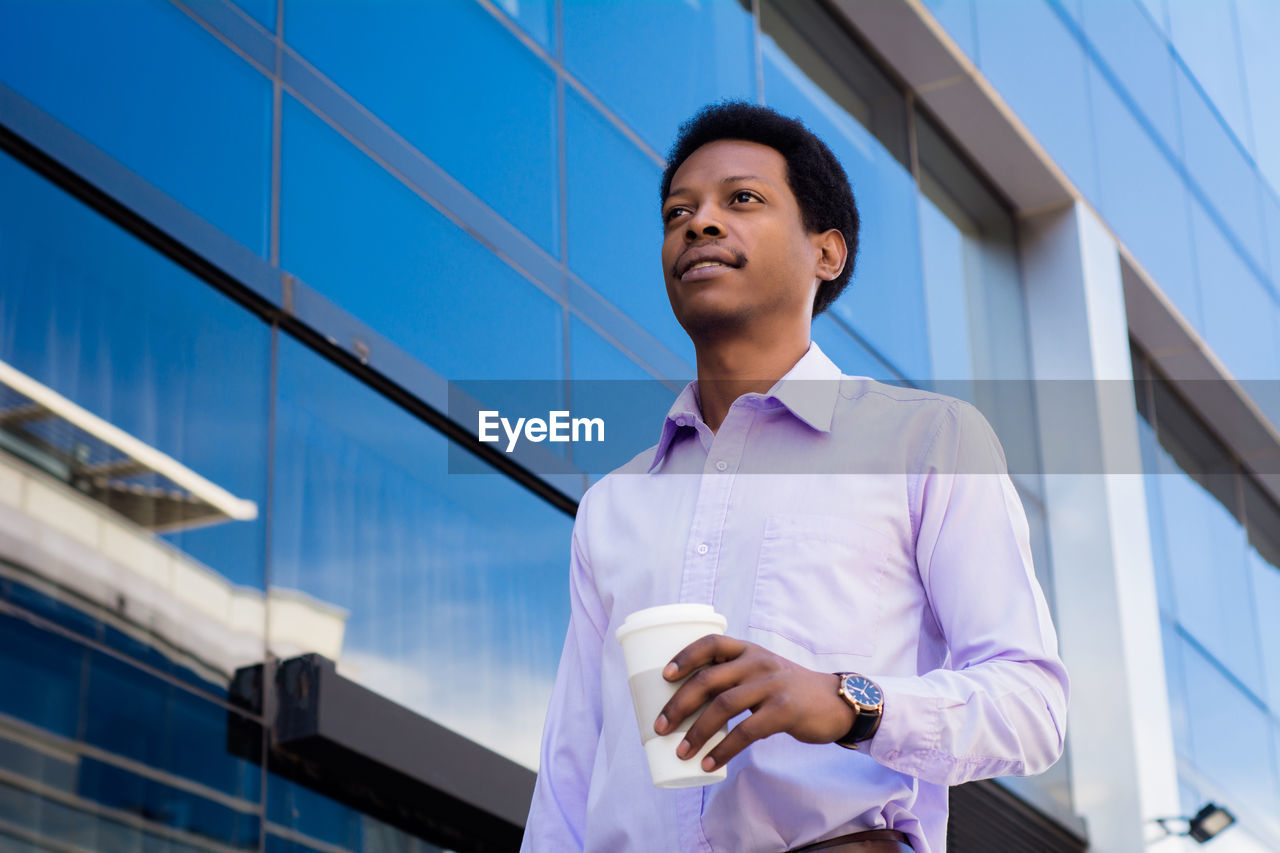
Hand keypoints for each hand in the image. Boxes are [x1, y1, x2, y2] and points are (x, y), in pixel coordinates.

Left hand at [652, 635, 855, 771]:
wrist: (836, 702)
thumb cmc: (788, 691)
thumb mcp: (763, 672)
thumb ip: (735, 679)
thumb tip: (689, 708)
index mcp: (748, 650)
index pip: (711, 643)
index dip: (684, 656)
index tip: (664, 676)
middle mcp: (757, 662)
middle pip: (708, 679)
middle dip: (678, 704)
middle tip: (660, 727)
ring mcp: (771, 684)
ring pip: (723, 706)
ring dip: (697, 732)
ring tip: (681, 751)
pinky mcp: (784, 710)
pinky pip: (746, 731)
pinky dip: (724, 749)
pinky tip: (711, 762)